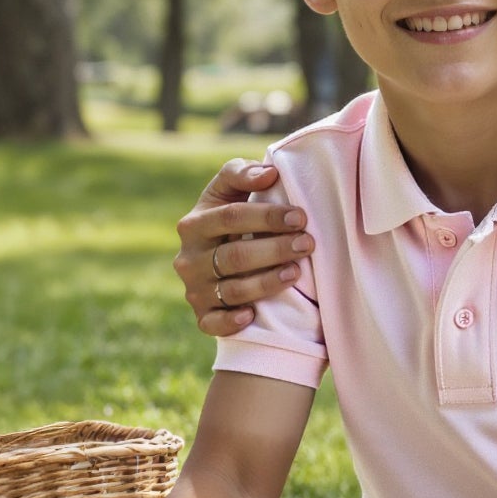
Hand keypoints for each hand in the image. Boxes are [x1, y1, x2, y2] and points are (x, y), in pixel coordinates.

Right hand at [174, 159, 313, 337]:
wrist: (217, 255)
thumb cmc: (232, 217)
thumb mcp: (230, 190)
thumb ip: (242, 173)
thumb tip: (269, 173)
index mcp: (194, 224)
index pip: (231, 218)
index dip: (267, 216)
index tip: (300, 216)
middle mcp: (189, 258)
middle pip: (235, 255)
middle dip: (275, 249)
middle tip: (308, 243)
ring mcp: (194, 289)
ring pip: (232, 290)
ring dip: (267, 282)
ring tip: (296, 272)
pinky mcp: (202, 315)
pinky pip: (212, 324)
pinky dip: (231, 321)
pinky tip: (252, 315)